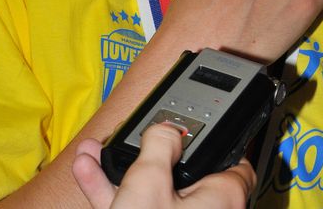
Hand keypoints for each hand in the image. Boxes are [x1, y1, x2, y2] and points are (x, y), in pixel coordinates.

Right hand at [72, 124, 255, 208]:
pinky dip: (116, 194)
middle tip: (134, 138)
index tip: (191, 126)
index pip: (233, 158)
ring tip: (97, 150)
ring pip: (155, 192)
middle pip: (185, 173)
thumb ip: (160, 144)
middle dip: (152, 153)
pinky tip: (89, 172)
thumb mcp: (148, 181)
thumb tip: (167, 128)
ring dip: (124, 171)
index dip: (213, 139)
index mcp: (223, 197)